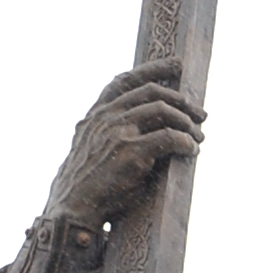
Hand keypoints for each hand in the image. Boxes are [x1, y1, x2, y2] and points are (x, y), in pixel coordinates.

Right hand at [50, 60, 199, 230]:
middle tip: (200, 113)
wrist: (73, 207)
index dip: (153, 69)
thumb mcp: (93, 148)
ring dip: (186, 122)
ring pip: (162, 110)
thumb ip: (113, 131)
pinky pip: (170, 137)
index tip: (176, 65)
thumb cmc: (87, 184)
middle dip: (180, 100)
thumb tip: (150, 128)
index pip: (124, 80)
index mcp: (95, 114)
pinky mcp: (131, 151)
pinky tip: (192, 150)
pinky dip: (186, 142)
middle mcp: (105, 117)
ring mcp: (117, 132)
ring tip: (198, 137)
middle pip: (151, 92)